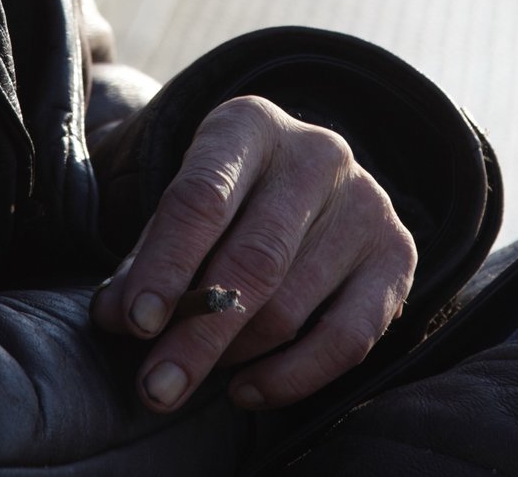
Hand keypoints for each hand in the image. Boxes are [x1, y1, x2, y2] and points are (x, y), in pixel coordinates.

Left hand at [91, 95, 416, 413]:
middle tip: (156, 387)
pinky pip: (348, 339)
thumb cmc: (226, 201)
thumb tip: (119, 319)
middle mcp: (316, 155)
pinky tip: (247, 390)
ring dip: (234, 356)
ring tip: (193, 375)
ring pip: (292, 306)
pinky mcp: (398, 254)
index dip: (166, 266)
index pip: (203, 198)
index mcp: (248, 127)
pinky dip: (292, 377)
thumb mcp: (180, 211)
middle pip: (254, 261)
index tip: (135, 324)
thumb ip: (146, 261)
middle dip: (199, 334)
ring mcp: (366, 204)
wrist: (303, 182)